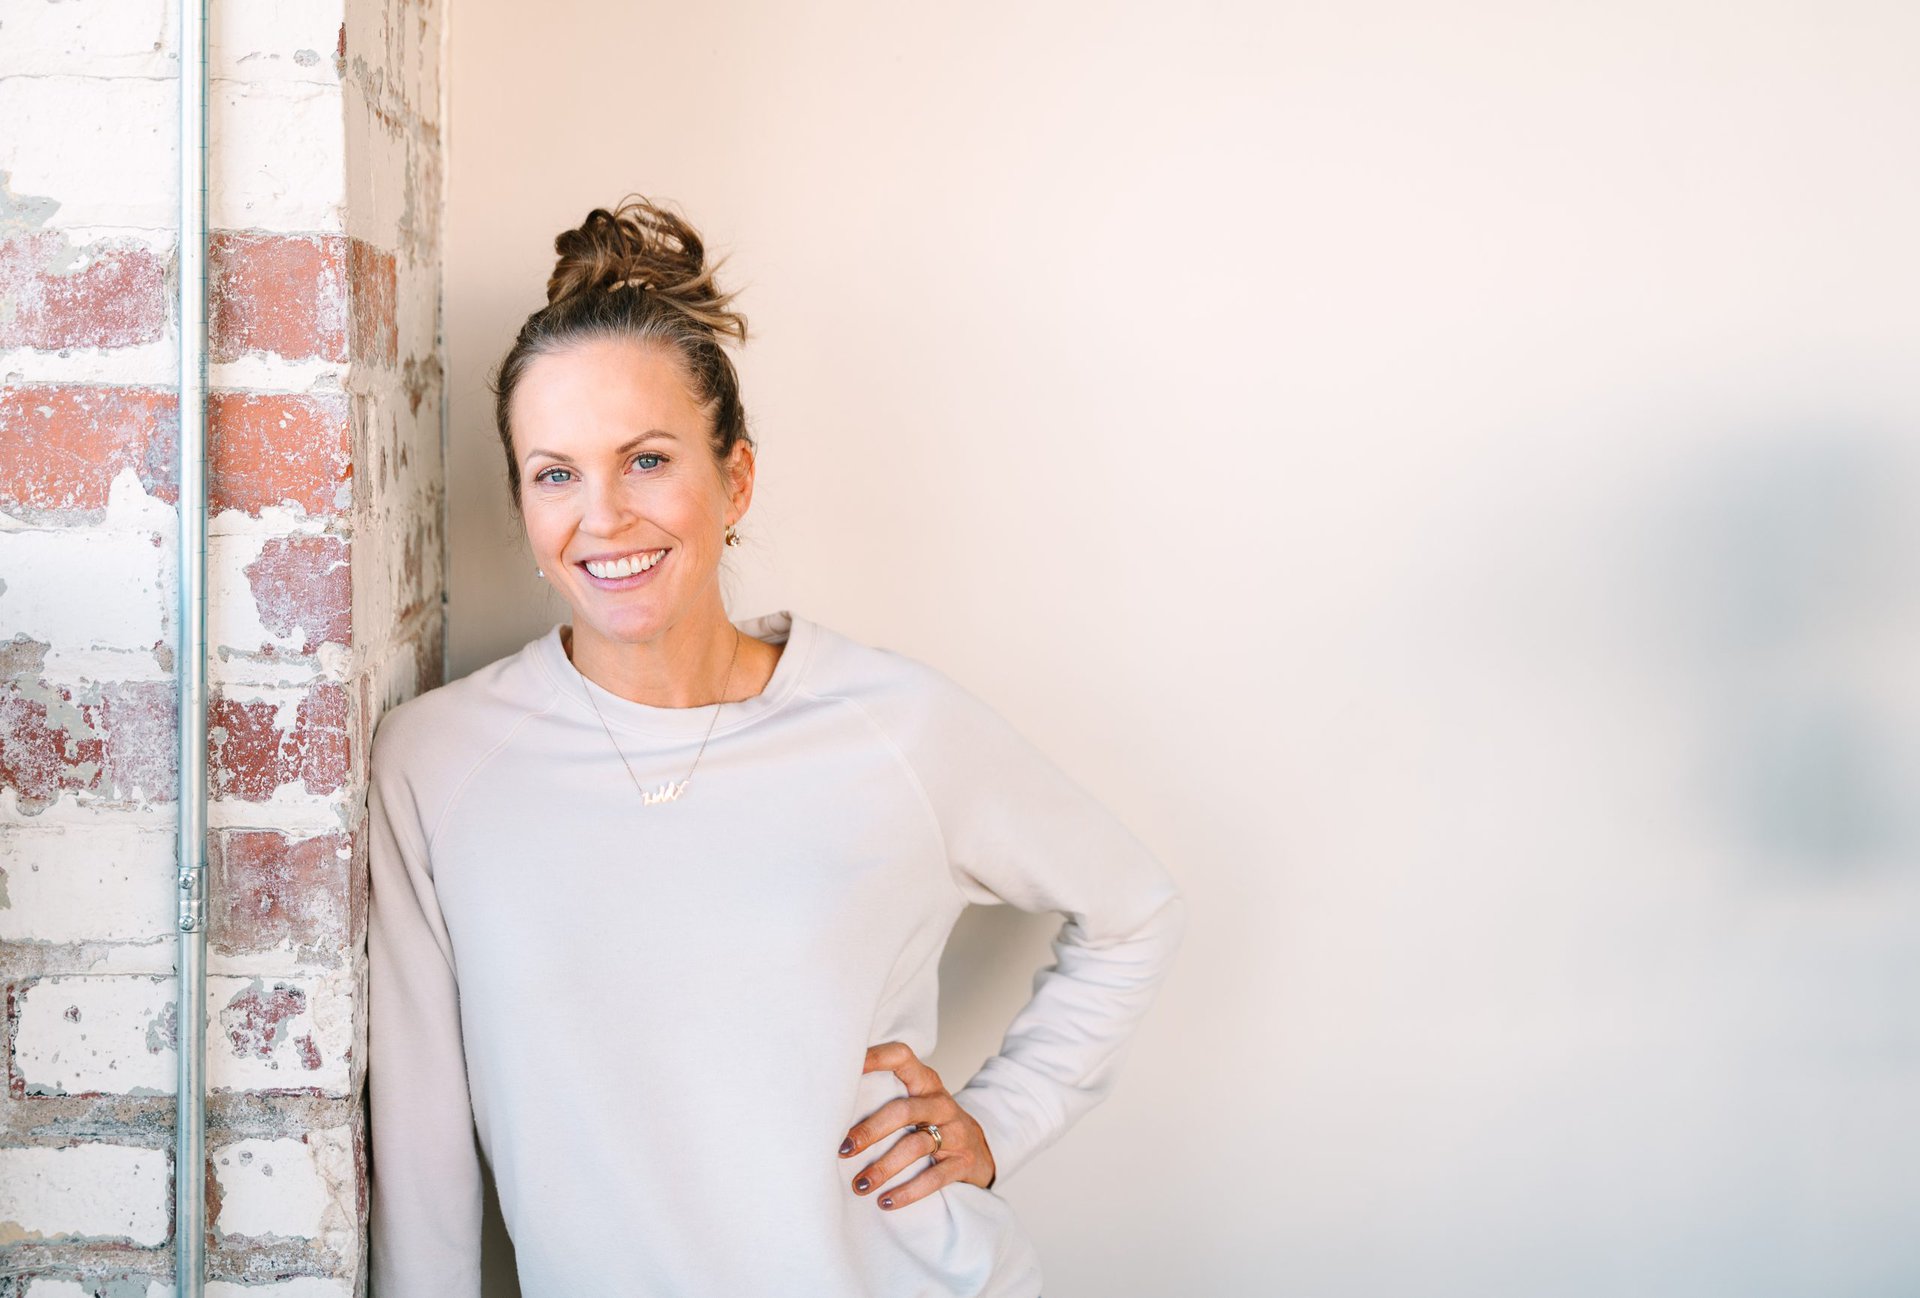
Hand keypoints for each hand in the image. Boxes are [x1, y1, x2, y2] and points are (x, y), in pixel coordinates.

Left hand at [838, 1041, 997, 1209]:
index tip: (847, 1069)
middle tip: (844, 1149)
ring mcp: (954, 1132)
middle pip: (903, 1111)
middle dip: (870, 1131)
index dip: (876, 1058)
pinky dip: (907, 1192)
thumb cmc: (933, 1122)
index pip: (901, 1057)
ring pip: (915, 1147)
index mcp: (925, 1082)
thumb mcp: (918, 1100)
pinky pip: (933, 1179)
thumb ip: (887, 1094)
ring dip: (883, 1168)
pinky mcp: (961, 1162)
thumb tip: (831, 1104)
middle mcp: (940, 1103)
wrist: (981, 1149)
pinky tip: (886, 1202)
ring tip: (859, 1185)